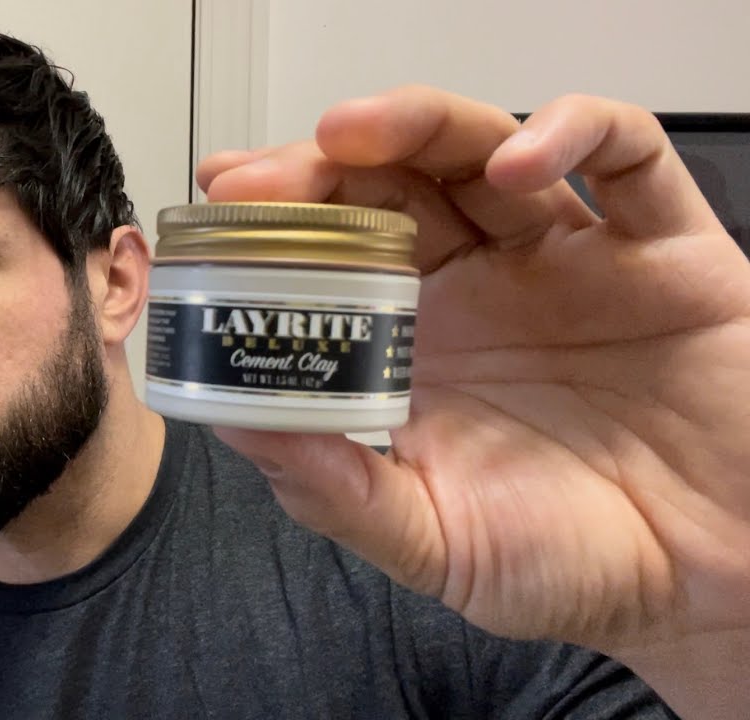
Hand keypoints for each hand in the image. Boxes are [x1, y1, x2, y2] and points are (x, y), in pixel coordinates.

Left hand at [196, 88, 749, 667]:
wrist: (719, 586)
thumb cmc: (580, 564)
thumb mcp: (437, 546)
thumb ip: (341, 494)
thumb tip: (241, 431)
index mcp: (422, 348)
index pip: (333, 255)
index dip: (274, 228)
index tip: (211, 222)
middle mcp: (486, 290)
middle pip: (390, 188)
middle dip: (315, 170)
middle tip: (254, 181)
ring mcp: (571, 260)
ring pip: (482, 150)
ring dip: (412, 126)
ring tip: (351, 134)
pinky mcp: (665, 250)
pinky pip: (627, 159)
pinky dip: (573, 133)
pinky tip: (518, 163)